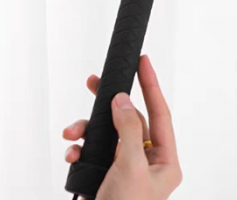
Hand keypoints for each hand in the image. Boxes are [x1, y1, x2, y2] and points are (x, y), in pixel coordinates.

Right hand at [63, 55, 181, 199]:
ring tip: (72, 132)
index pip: (160, 113)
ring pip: (107, 134)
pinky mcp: (105, 176)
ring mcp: (124, 169)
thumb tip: (123, 100)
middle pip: (129, 120)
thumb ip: (128, 129)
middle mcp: (147, 163)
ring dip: (86, 130)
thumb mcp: (131, 167)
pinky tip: (72, 151)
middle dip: (108, 104)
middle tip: (95, 82)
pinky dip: (80, 148)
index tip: (143, 61)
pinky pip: (93, 151)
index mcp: (164, 161)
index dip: (151, 85)